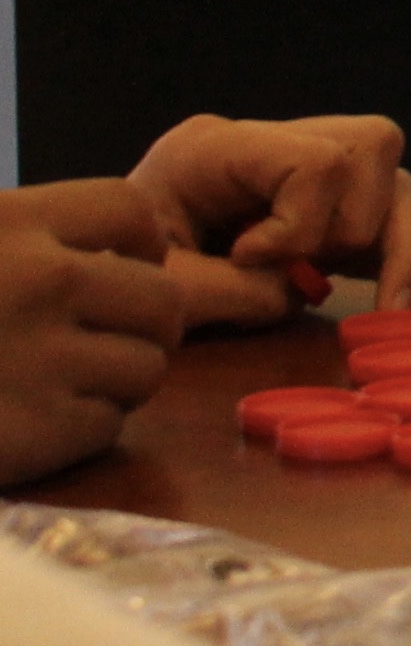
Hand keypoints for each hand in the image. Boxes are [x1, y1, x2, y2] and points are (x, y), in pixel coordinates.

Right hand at [0, 180, 183, 484]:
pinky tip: (26, 425)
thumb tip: (109, 250)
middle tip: (98, 346)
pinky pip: (106, 427)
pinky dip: (77, 431)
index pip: (134, 214)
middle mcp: (42, 281)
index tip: (112, 272)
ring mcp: (44, 358)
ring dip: (114, 383)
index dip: (137, 249)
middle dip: (139, 327)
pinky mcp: (38, 431)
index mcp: (10, 222)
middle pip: (162, 300)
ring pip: (146, 367)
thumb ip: (16, 240)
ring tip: (55, 386)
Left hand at [127, 114, 410, 325]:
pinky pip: (390, 216)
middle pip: (371, 150)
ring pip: (394, 182)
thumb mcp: (165, 285)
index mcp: (219, 145)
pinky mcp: (324, 204)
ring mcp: (306, 168)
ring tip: (380, 308)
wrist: (102, 275)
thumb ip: (236, 289)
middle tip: (308, 277)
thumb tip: (308, 290)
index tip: (249, 262)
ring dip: (391, 248)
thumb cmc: (119, 273)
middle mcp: (274, 141)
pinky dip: (401, 263)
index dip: (302, 223)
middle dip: (354, 228)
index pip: (315, 158)